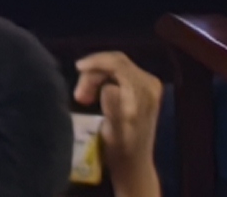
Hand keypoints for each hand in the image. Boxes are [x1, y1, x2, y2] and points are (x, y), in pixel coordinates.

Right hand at [74, 50, 160, 193]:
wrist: (134, 165)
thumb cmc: (122, 150)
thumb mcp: (115, 132)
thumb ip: (113, 109)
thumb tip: (108, 87)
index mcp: (144, 92)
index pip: (118, 63)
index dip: (96, 62)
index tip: (76, 68)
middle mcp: (150, 84)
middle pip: (115, 62)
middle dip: (93, 72)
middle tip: (79, 95)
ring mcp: (148, 85)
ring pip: (114, 66)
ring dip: (95, 77)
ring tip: (83, 98)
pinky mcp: (142, 88)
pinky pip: (117, 72)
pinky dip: (101, 79)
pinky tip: (94, 94)